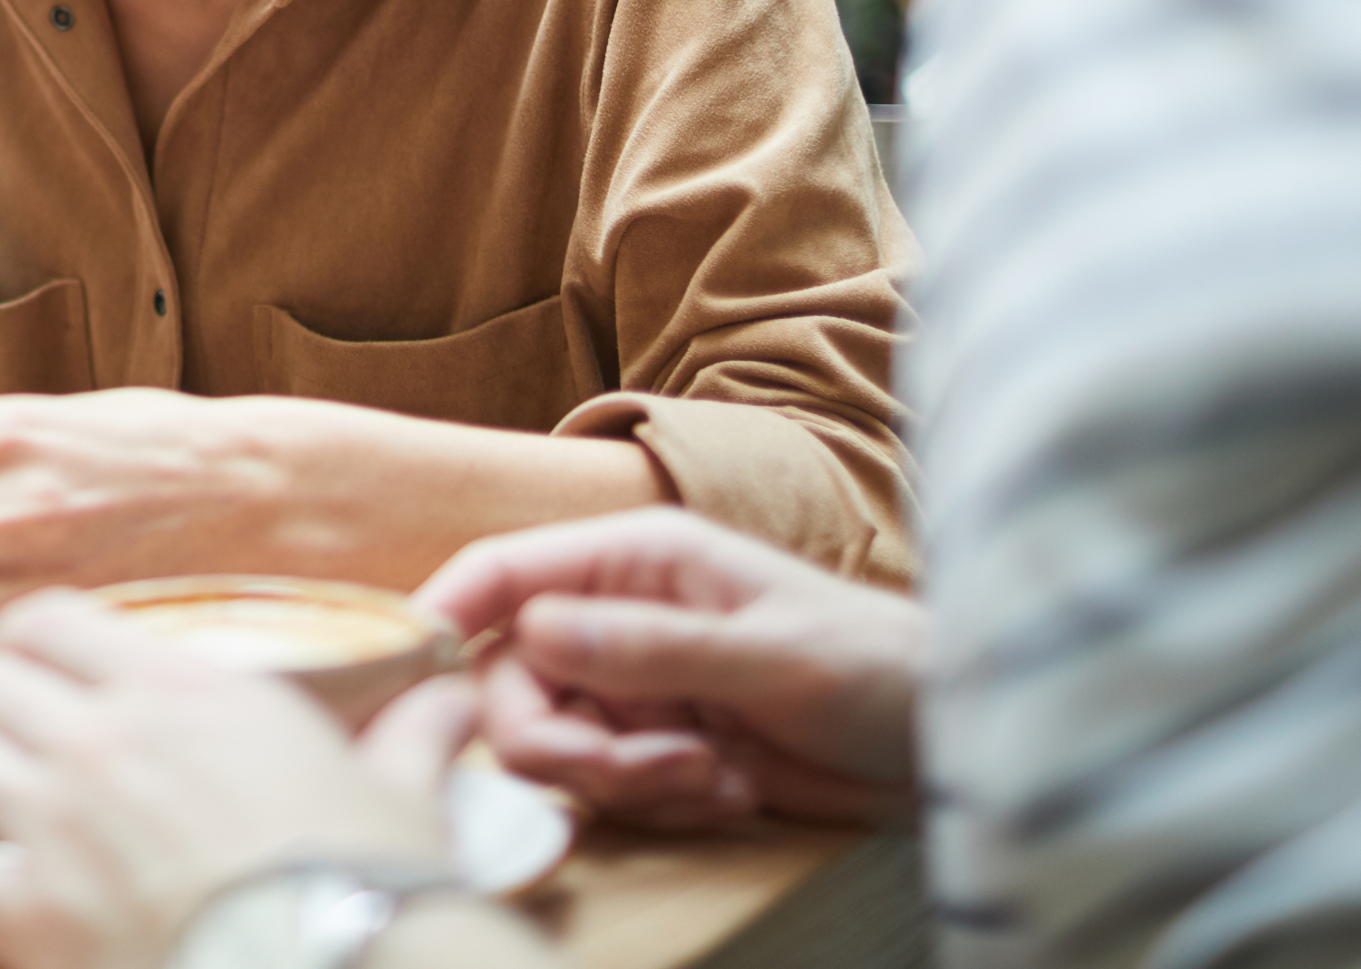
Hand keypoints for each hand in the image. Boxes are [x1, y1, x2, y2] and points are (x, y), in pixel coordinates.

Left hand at [0, 591, 469, 968]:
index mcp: (185, 690)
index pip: (52, 620)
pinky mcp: (24, 914)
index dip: (35, 643)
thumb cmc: (373, 888)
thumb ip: (414, 732)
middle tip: (15, 741)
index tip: (44, 671)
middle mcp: (104, 739)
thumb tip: (454, 701)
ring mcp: (56, 823)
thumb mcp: (404, 794)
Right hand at [416, 507, 921, 828]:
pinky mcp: (656, 748)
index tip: (415, 673)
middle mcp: (618, 617)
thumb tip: (536, 634)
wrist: (945, 746)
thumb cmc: (877, 668)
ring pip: (555, 745)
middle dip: (568, 744)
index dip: (445, 612)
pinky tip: (729, 792)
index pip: (505, 572)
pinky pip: (607, 789)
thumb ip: (651, 645)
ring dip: (625, 780)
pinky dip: (659, 802)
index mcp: (637, 558)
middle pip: (513, 683)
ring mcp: (634, 686)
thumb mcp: (771, 651)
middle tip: (652, 771)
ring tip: (714, 779)